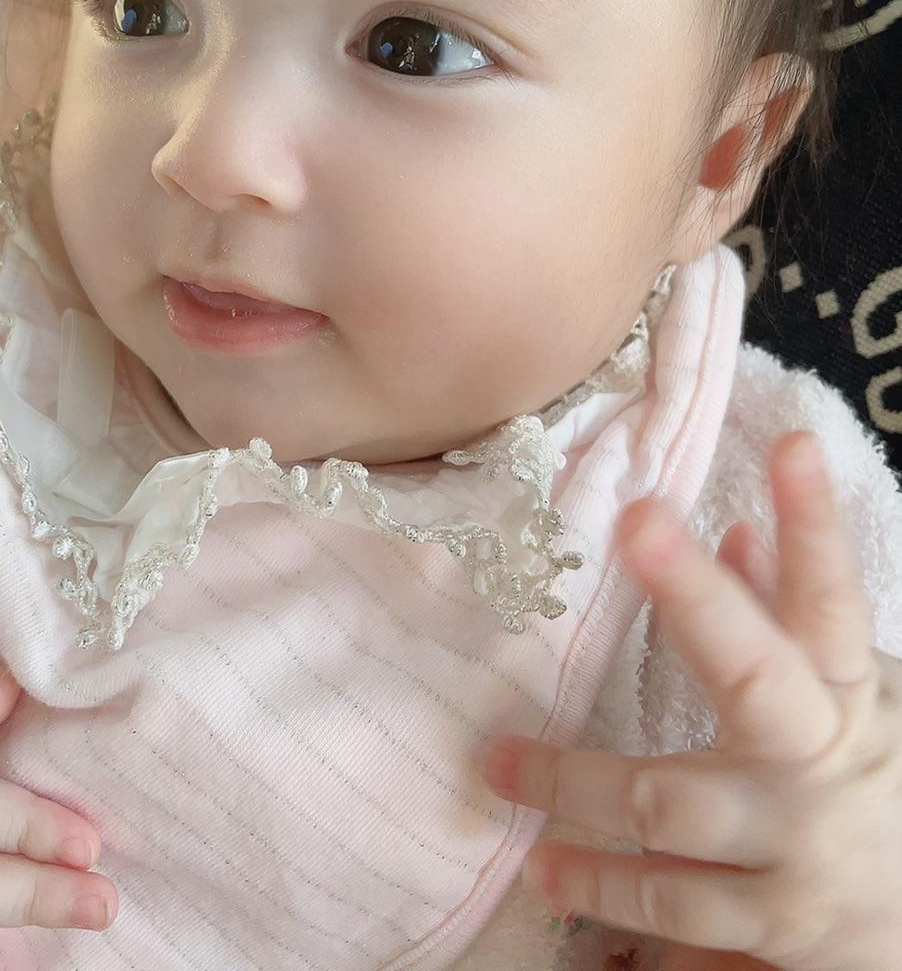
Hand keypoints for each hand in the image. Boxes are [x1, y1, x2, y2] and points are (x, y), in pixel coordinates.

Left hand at [478, 431, 901, 970]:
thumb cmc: (869, 782)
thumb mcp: (852, 701)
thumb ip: (790, 622)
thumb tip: (735, 532)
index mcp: (846, 697)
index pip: (832, 599)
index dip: (816, 526)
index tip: (791, 444)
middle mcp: (819, 763)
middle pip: (754, 676)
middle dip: (700, 599)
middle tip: (639, 523)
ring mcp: (798, 852)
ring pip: (675, 809)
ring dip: (582, 788)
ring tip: (501, 768)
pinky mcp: (773, 932)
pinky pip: (677, 913)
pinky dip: (609, 897)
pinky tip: (548, 873)